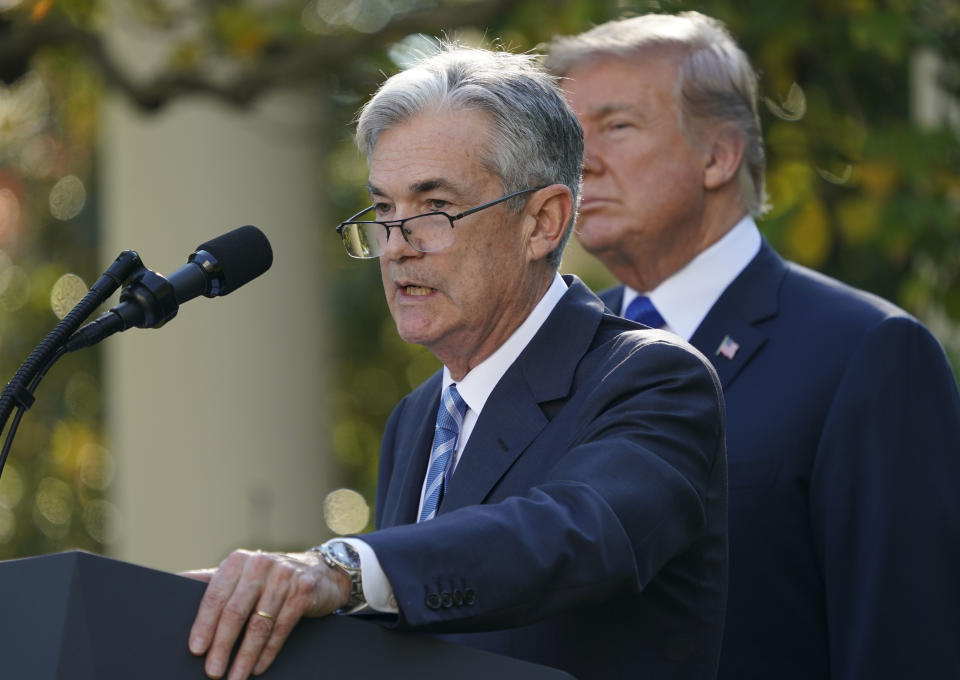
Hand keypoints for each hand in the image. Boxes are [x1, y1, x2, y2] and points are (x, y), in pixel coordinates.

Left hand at [182, 549, 349, 678]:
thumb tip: (174, 583)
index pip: (215, 595)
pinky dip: (268, 651)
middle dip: (222, 646)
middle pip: (236, 611)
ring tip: (235, 677)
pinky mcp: (303, 590)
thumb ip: (212, 581)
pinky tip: (258, 667)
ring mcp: (284, 576)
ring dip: (245, 656)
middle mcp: (260, 564)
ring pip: (259, 623)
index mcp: (238, 561)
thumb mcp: (241, 574)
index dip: (204, 624)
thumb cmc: (269, 578)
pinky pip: (281, 627)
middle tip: (213, 671)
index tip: (196, 649)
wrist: (320, 571)